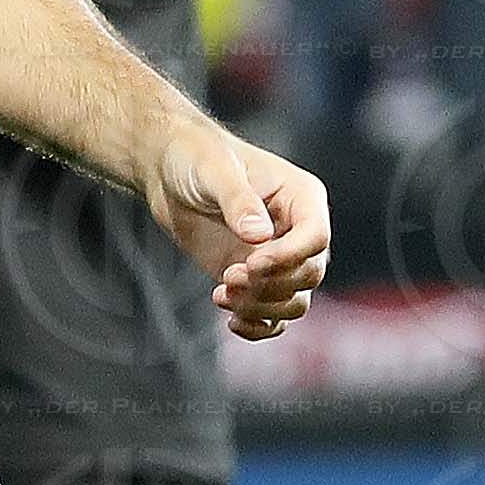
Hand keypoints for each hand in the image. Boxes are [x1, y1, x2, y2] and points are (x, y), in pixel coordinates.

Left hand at [146, 119, 329, 339]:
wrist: (169, 172)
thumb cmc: (196, 157)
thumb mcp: (215, 170)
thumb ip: (238, 201)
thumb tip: (260, 236)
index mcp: (301, 197)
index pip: (316, 238)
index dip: (289, 257)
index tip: (251, 263)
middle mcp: (298, 231)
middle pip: (309, 275)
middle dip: (270, 284)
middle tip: (228, 276)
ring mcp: (278, 259)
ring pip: (294, 301)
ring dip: (261, 308)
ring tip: (222, 293)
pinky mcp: (256, 280)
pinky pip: (273, 317)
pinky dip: (258, 326)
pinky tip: (231, 320)